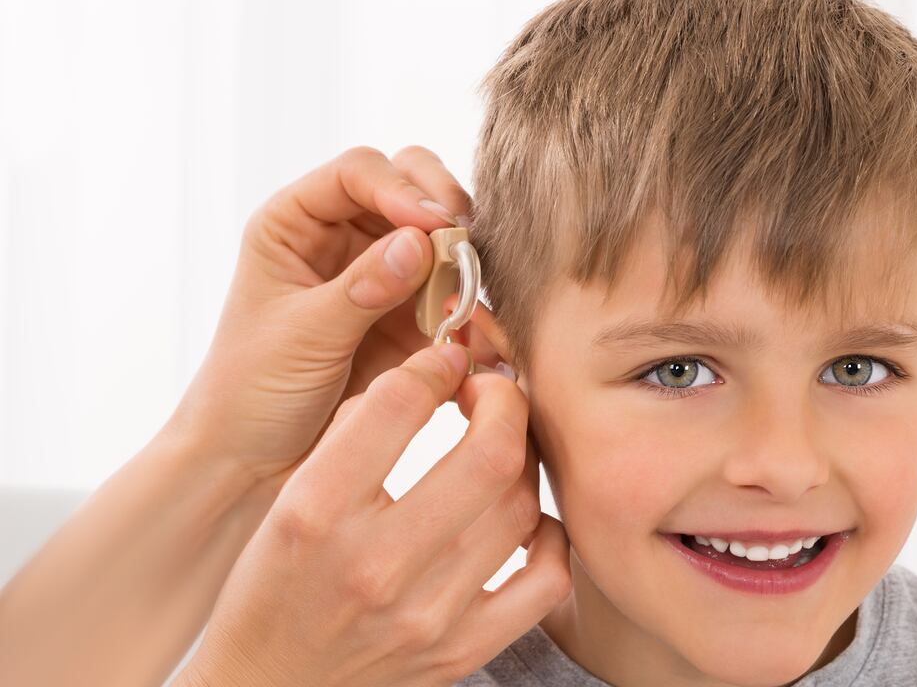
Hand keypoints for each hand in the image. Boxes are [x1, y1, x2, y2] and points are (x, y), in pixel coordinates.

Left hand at [174, 145, 475, 486]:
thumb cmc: (249, 391)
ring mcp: (385, 279)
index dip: (400, 188)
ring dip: (466, 268)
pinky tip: (481, 342)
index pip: (357, 173)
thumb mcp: (301, 335)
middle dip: (444, 210)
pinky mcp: (413, 323)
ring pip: (443, 245)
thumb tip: (420, 241)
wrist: (254, 465)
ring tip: (473, 306)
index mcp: (297, 223)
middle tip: (465, 242)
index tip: (433, 223)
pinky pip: (458, 304)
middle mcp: (344, 239)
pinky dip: (475, 317)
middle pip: (411, 188)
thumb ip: (361, 287)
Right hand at [177, 342, 571, 686]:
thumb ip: (353, 433)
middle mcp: (374, 564)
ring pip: (521, 507)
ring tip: (502, 448)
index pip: (401, 404)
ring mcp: (425, 615)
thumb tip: (433, 370)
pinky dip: (547, 536)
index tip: (446, 363)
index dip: (437, 365)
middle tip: (491, 394)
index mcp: (316, 511)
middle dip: (504, 402)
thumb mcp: (287, 499)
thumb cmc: (272, 585)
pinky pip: (547, 579)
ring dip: (523, 461)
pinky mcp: (460, 651)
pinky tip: (521, 519)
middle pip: (490, 454)